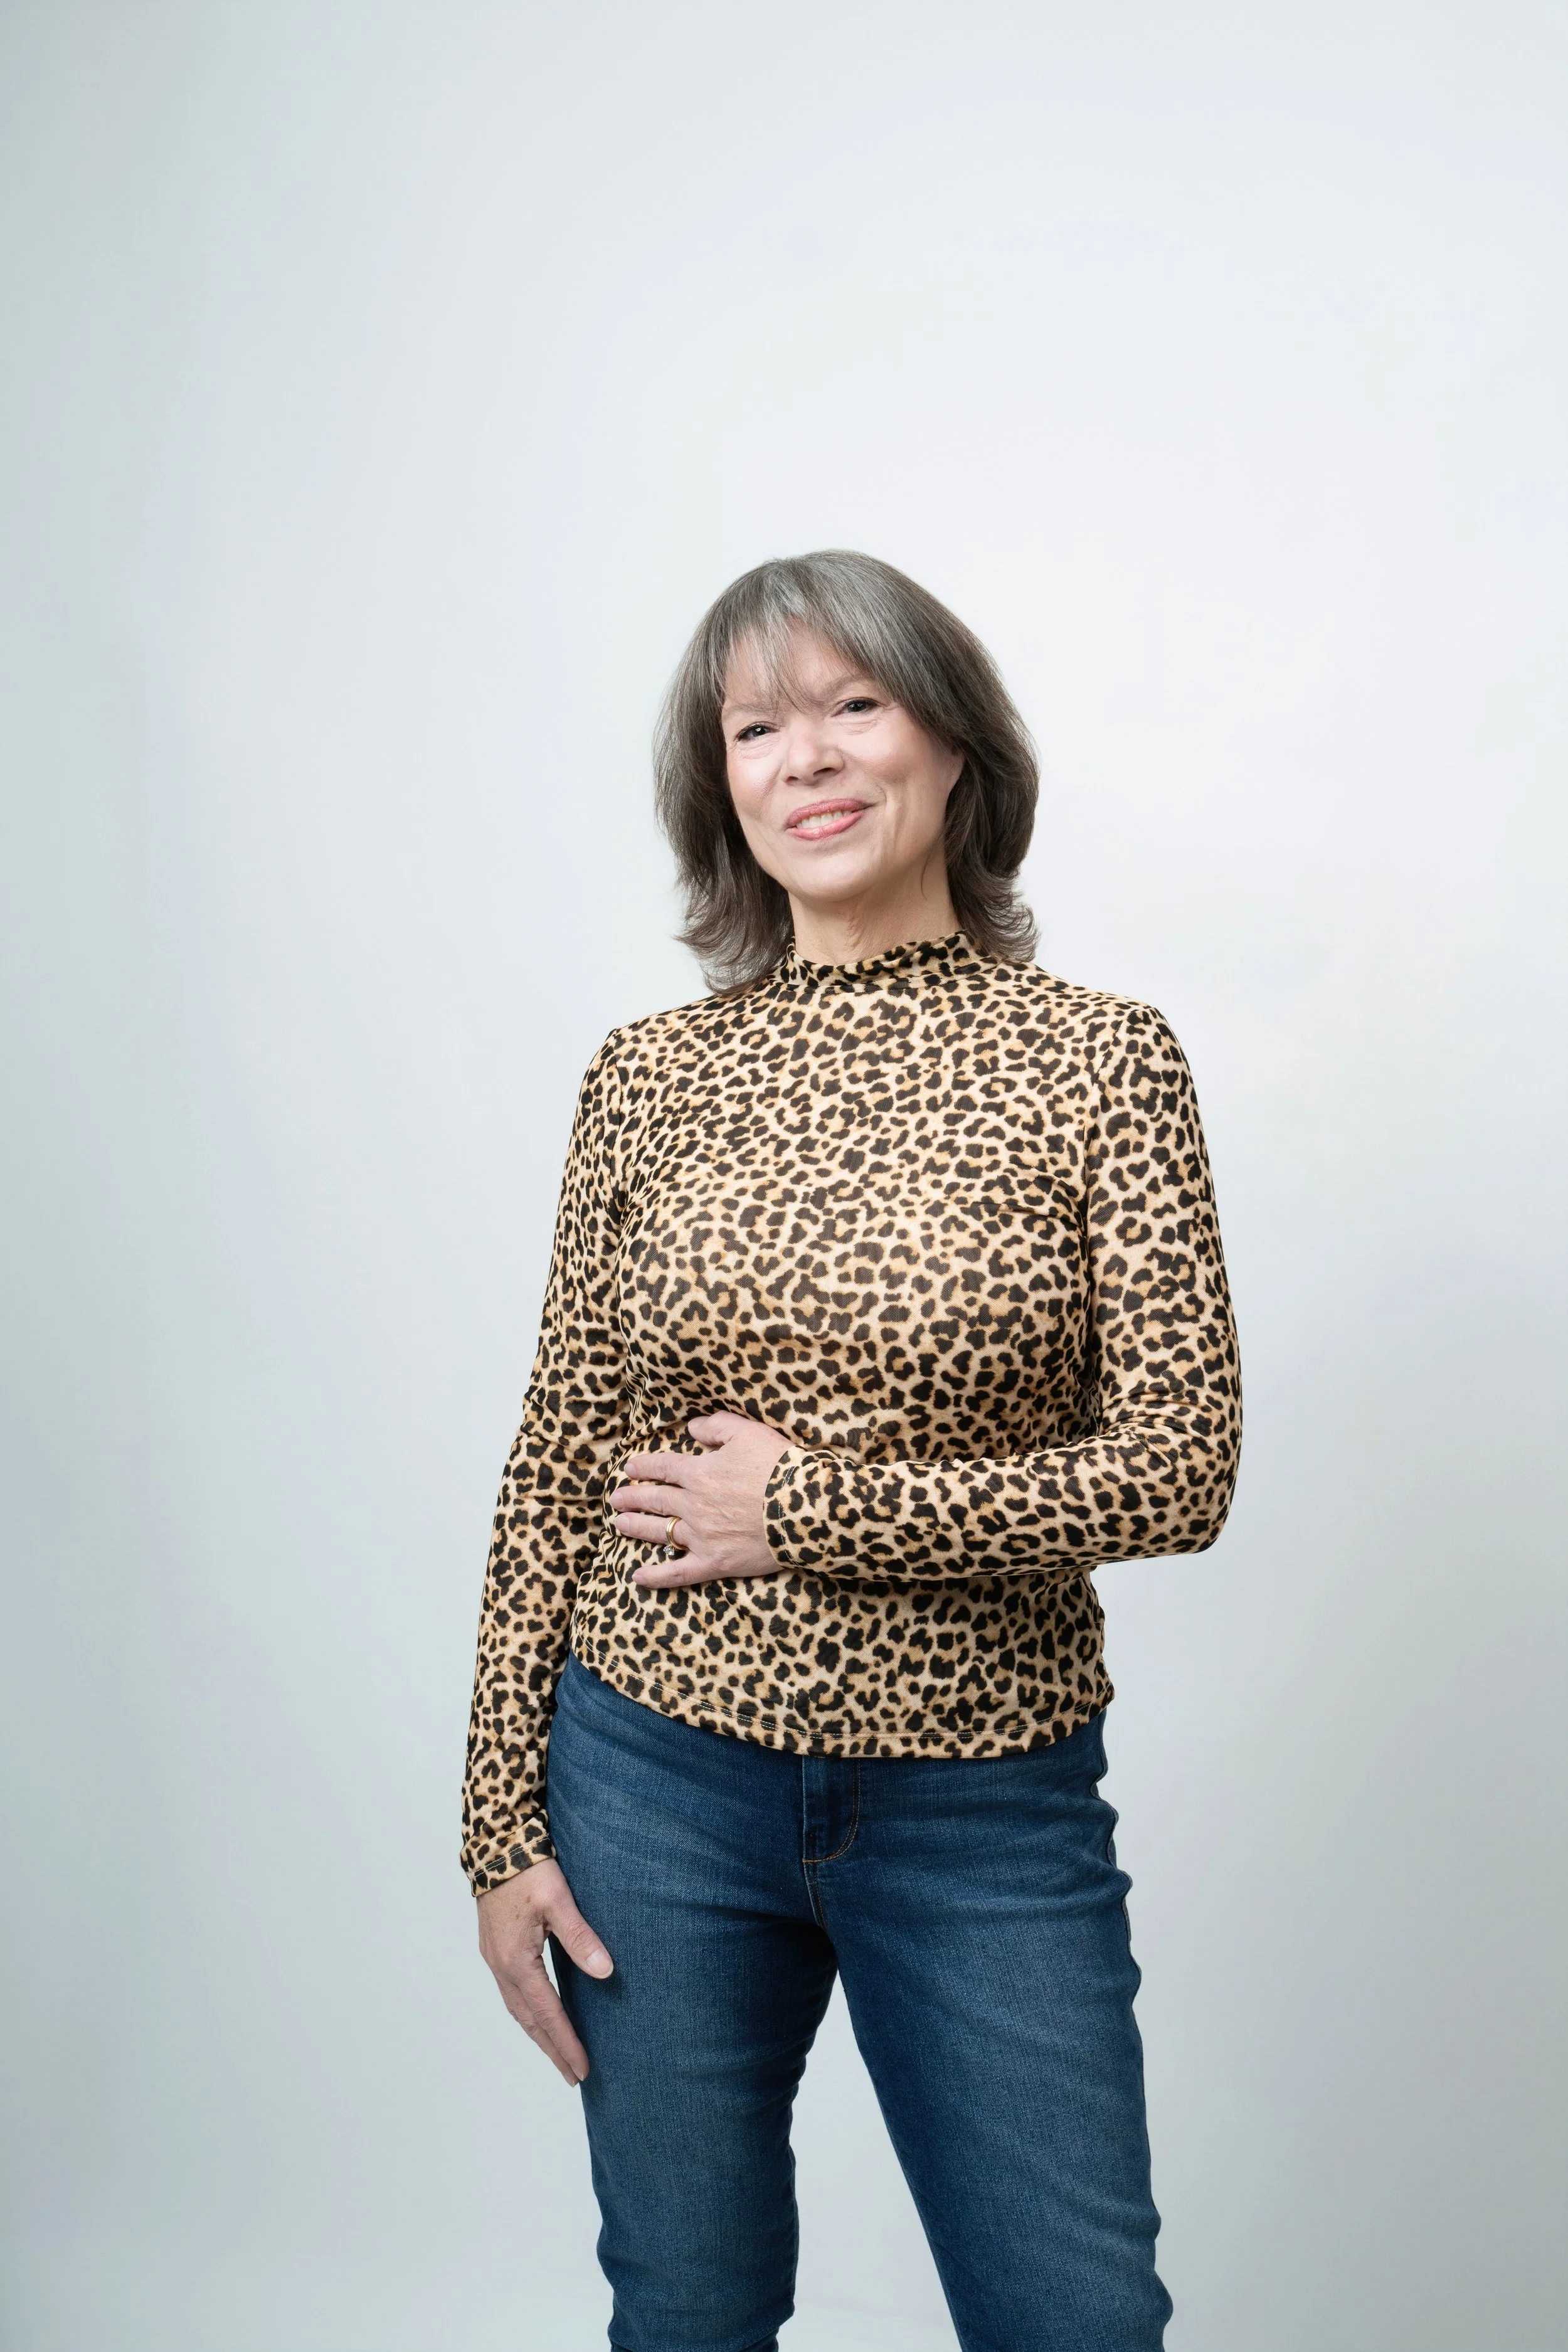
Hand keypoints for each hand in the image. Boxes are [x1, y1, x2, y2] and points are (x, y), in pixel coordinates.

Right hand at [477, 1859, 612, 2084]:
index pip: (547, 2014)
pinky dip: (527, 2012)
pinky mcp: (495, 1947)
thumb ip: (580, 1937)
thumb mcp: (558, 1901)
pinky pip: (512, 1992)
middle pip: (528, 2020)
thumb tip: (605, 1972)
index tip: (582, 2069)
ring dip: (538, 2033)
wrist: (495, 1844)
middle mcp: (501, 1966)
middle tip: (572, 2075)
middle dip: (551, 2049)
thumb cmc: (528, 1869)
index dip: (565, 2043)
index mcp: (516, 1960)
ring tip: (557, 2053)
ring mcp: (494, 1957)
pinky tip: (538, 2013)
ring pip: (517, 2008)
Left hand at [612, 1410, 792, 1588]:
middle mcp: (694, 1505)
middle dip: (633, 1497)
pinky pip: (678, 1572)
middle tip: (617, 1498)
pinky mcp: (714, 1562)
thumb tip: (692, 1428)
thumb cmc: (778, 1467)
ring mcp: (702, 1536)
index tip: (630, 1469)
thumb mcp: (748, 1432)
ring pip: (660, 1531)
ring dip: (637, 1527)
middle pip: (656, 1499)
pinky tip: (637, 1577)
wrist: (804, 1508)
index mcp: (700, 1473)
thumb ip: (717, 1426)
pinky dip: (656, 1576)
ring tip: (619, 1525)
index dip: (644, 1467)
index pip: (664, 1467)